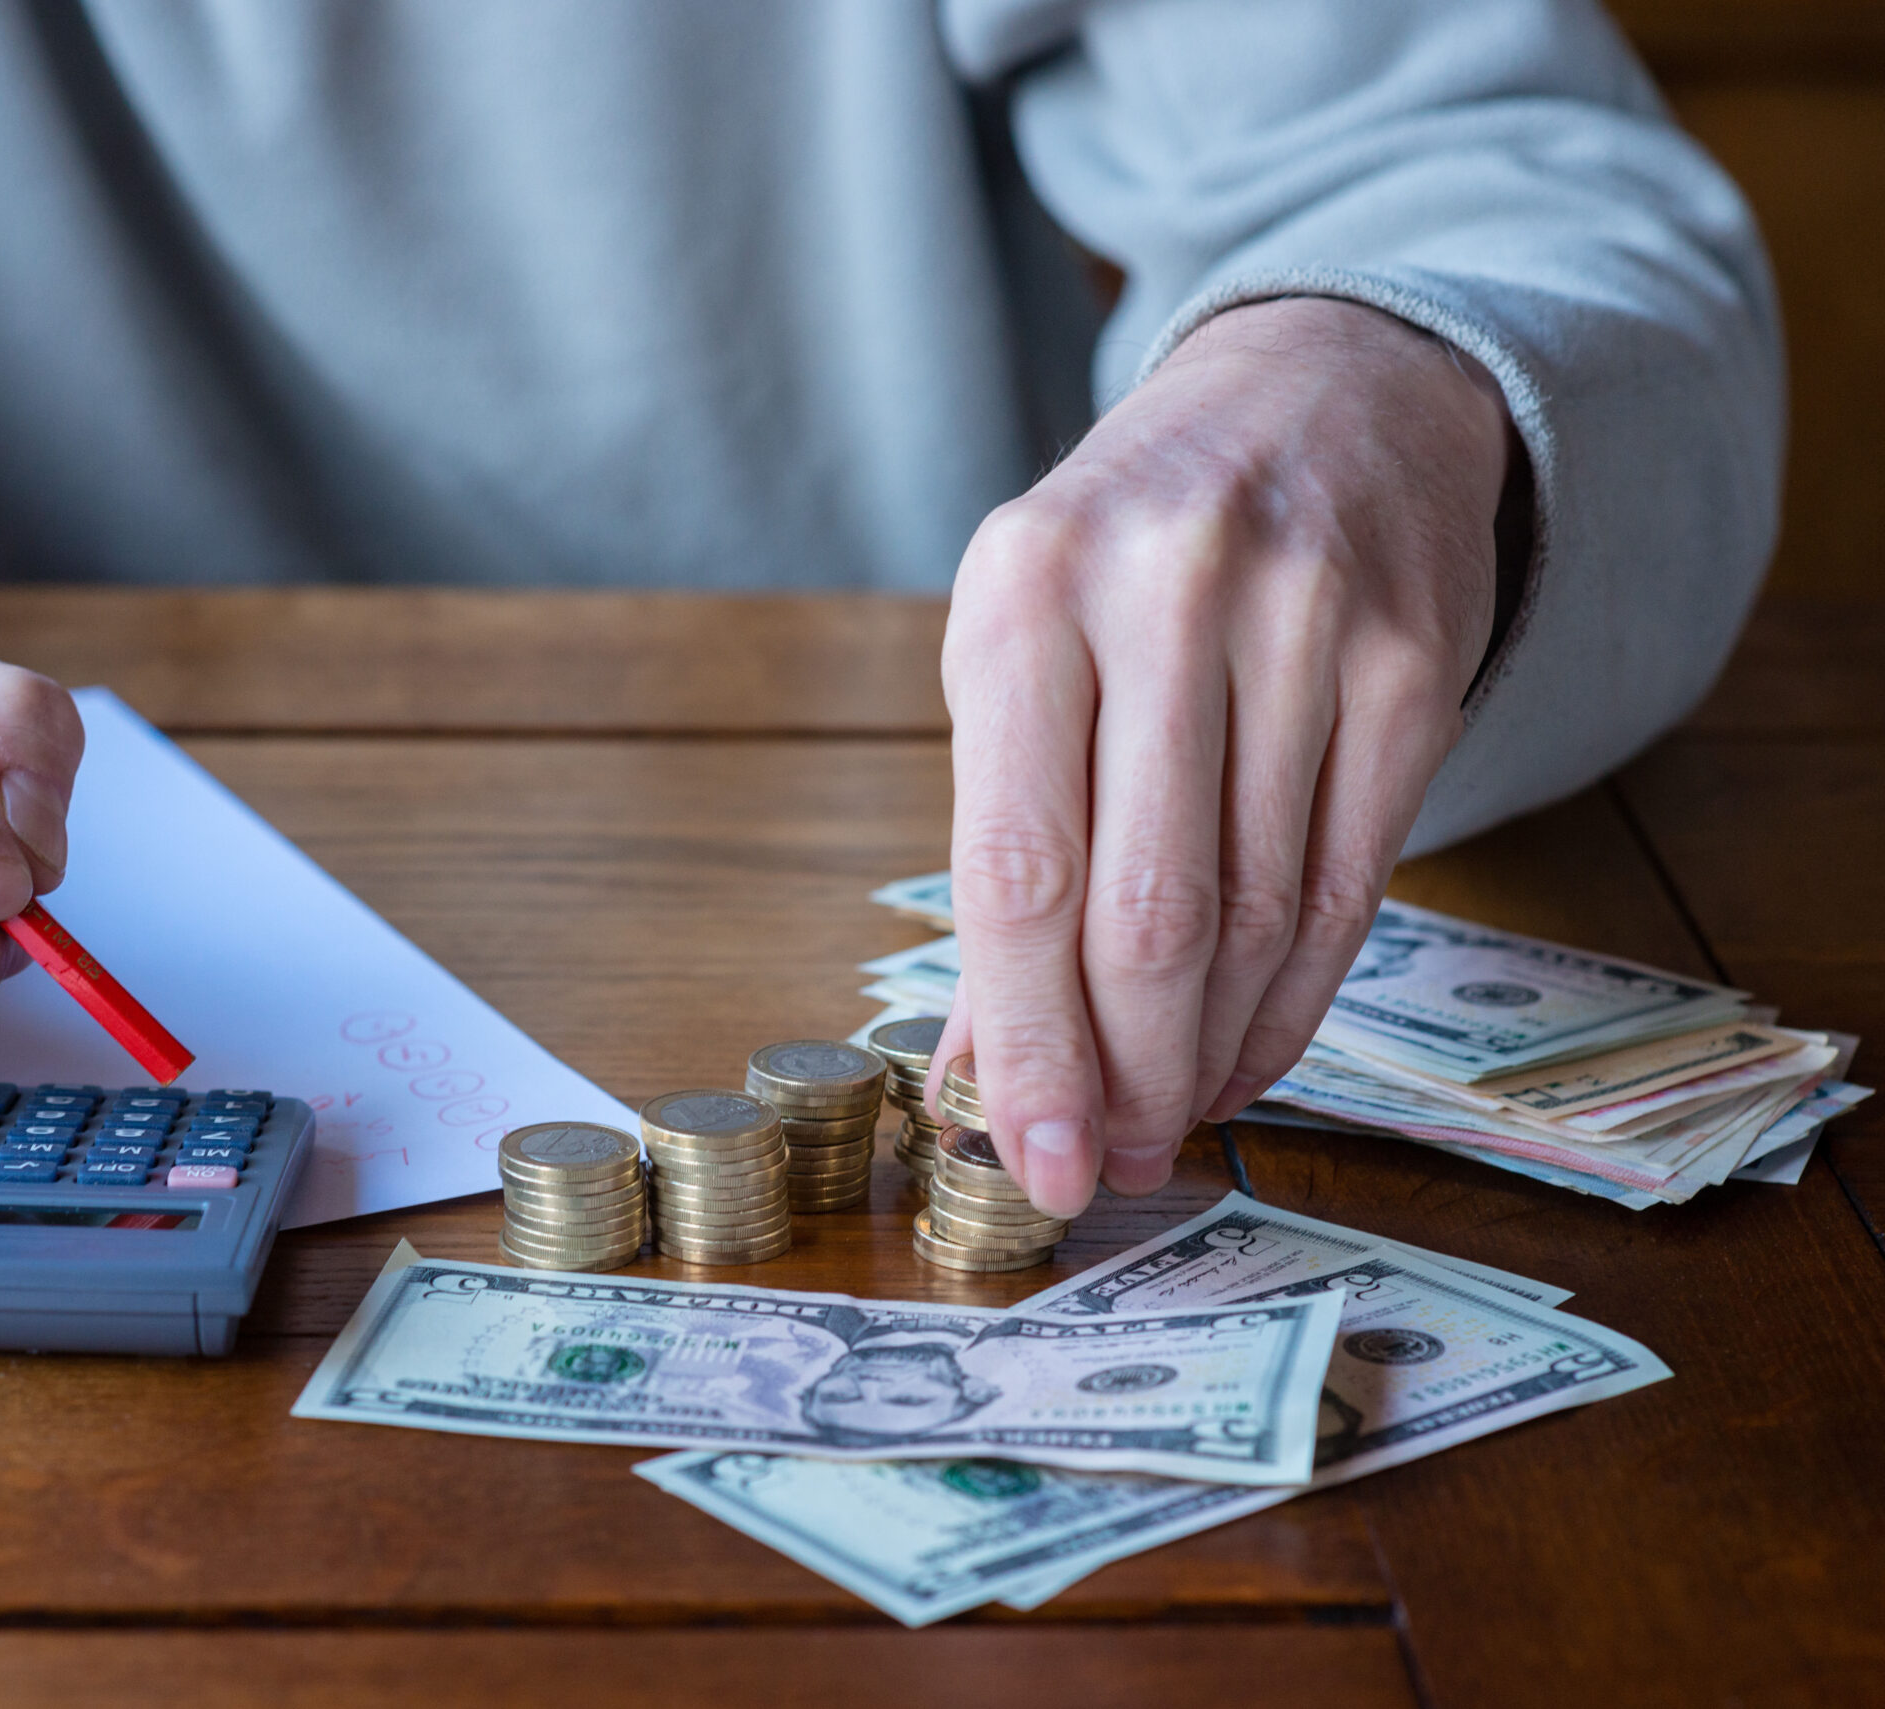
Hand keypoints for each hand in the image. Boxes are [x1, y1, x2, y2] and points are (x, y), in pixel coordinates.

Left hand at [930, 296, 1511, 1216]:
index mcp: (1023, 593)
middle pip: (1147, 913)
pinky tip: (1248, 1053)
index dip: (1028, 1043)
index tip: (1031, 1160)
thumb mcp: (1019, 651)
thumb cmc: (1126, 548)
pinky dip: (1294, 997)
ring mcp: (1306, 624)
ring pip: (1255, 914)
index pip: (1019, 868)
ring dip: (1206, 1054)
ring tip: (1167, 1123)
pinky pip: (1351, 884)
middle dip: (1124, 1074)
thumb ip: (1001, 847)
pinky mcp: (1414, 664)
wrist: (1317, 390)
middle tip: (1106, 1165)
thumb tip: (984, 1069)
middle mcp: (1163, 597)